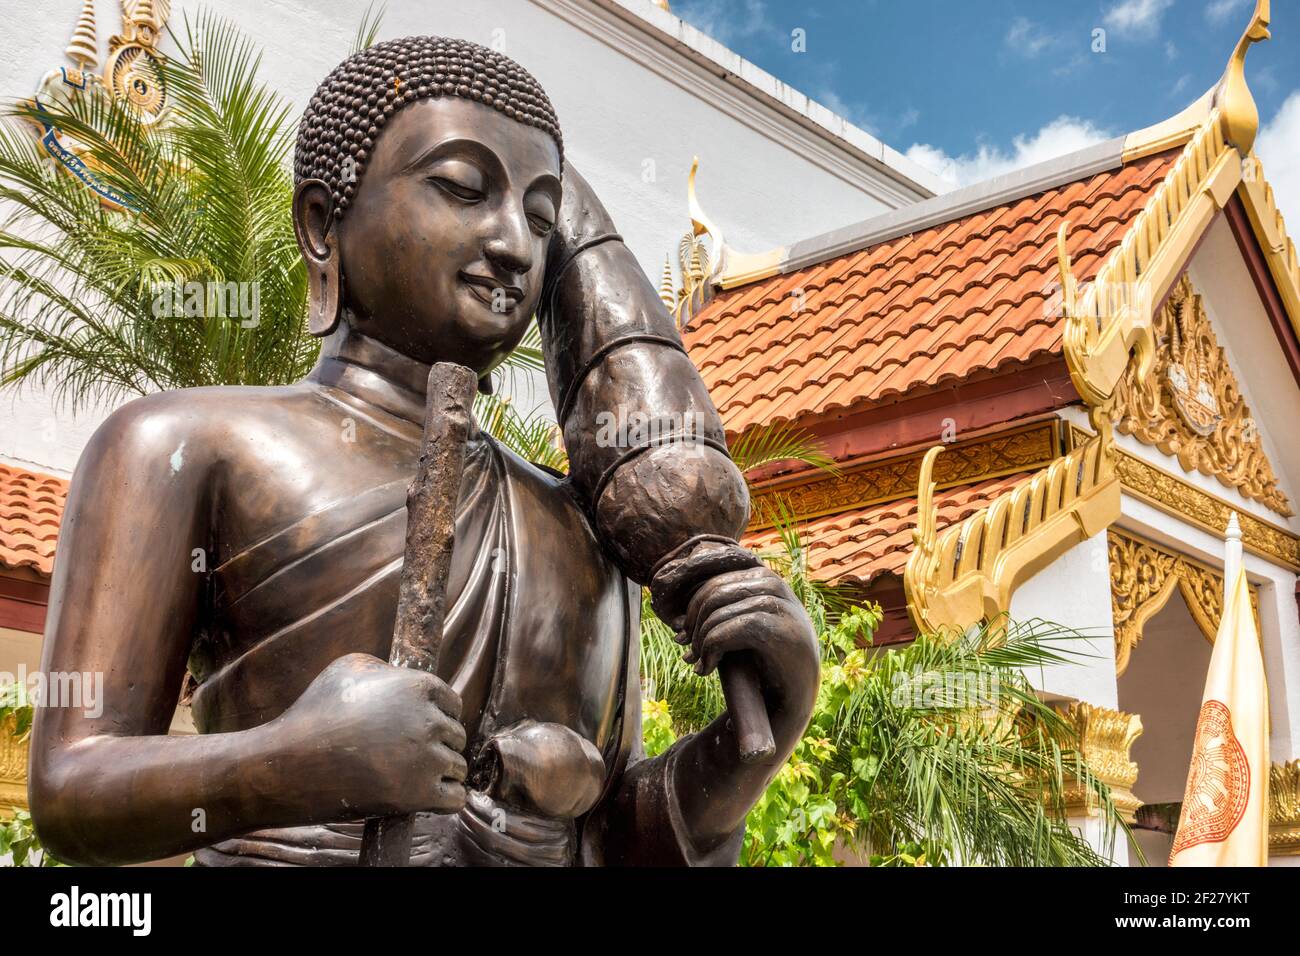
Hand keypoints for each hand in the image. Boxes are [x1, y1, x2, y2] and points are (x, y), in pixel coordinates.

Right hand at [278, 653, 467, 818]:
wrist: (290, 764)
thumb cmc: (315, 713)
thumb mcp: (349, 668)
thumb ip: (386, 669)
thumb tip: (402, 676)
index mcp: (418, 686)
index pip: (453, 703)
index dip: (441, 715)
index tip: (426, 727)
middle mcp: (429, 720)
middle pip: (457, 735)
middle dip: (440, 744)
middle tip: (413, 753)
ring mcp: (426, 759)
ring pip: (458, 767)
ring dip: (442, 772)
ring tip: (416, 775)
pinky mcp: (419, 795)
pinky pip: (456, 798)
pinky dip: (447, 798)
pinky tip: (432, 795)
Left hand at [676, 566, 819, 738]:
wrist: (799, 691)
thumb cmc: (766, 658)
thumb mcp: (745, 625)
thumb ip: (722, 611)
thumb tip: (677, 621)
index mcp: (764, 577)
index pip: (714, 580)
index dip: (692, 607)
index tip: (683, 635)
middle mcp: (774, 584)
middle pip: (712, 593)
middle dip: (693, 625)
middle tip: (689, 654)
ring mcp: (780, 606)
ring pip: (717, 613)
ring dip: (700, 643)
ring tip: (699, 664)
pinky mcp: (779, 632)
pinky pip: (727, 631)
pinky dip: (709, 652)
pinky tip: (707, 669)